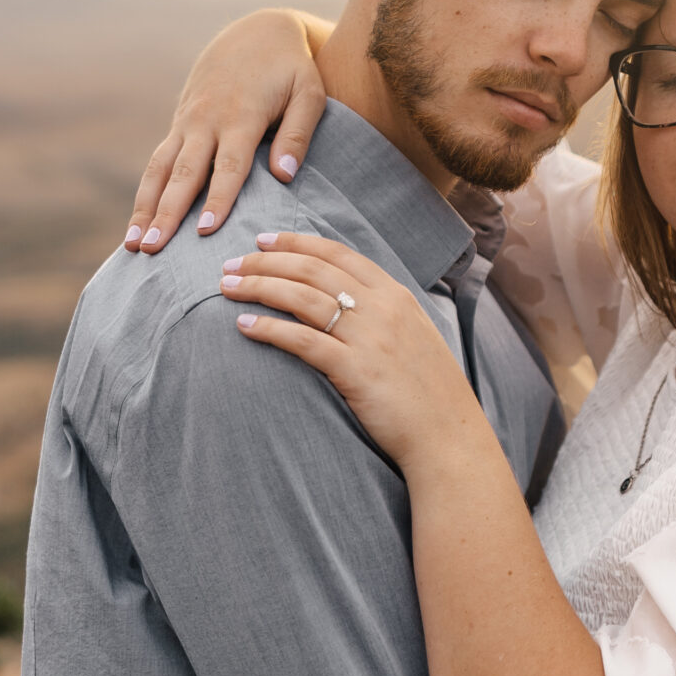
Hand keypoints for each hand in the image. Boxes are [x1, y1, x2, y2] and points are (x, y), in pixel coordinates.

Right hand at [125, 10, 328, 252]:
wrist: (255, 33)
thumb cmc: (291, 69)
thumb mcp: (308, 93)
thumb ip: (298, 133)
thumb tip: (285, 175)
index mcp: (241, 115)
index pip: (228, 165)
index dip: (217, 198)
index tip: (205, 230)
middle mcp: (207, 120)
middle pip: (184, 173)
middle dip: (166, 212)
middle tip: (151, 248)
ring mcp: (188, 122)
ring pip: (160, 168)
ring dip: (144, 207)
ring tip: (132, 245)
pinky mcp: (179, 124)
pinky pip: (158, 161)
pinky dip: (146, 192)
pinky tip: (137, 223)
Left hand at [221, 232, 481, 470]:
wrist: (448, 435)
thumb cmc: (429, 393)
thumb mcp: (414, 336)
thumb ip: (384, 313)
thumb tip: (347, 301)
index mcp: (396, 295)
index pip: (337, 254)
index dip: (296, 242)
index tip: (264, 240)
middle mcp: (382, 308)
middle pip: (312, 269)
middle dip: (265, 261)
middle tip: (231, 263)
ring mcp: (369, 338)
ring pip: (301, 297)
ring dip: (258, 287)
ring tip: (227, 287)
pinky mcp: (355, 370)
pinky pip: (302, 340)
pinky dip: (269, 328)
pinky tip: (244, 326)